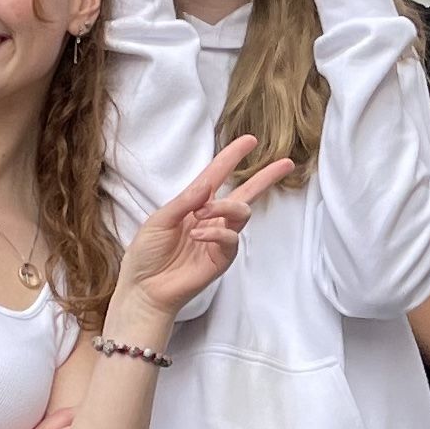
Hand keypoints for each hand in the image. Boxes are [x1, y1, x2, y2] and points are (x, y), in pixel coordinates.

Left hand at [115, 134, 294, 315]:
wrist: (144, 288)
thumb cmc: (146, 254)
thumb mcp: (159, 220)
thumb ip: (184, 201)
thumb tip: (208, 183)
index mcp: (193, 204)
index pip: (217, 176)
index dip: (232, 157)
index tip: (250, 140)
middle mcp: (210, 219)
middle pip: (245, 194)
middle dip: (265, 178)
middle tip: (285, 164)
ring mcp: (218, 239)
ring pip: (241, 213)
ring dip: (224, 207)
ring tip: (200, 215)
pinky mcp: (221, 259)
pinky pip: (231, 239)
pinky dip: (216, 232)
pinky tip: (197, 234)